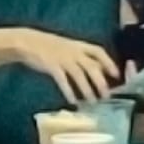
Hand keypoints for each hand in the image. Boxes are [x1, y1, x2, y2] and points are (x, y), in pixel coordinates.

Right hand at [0, 30, 118, 104]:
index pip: (98, 51)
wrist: (27, 42)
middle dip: (100, 81)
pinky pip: (63, 80)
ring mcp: (62, 58)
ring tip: (92, 102)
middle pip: (92, 66)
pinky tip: (73, 101)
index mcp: (78, 45)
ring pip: (79, 75)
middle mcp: (73, 51)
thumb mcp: (67, 47)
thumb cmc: (48, 46)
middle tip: (106, 95)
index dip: (108, 62)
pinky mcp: (51, 66)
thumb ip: (81, 56)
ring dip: (87, 90)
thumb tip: (97, 69)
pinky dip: (69, 91)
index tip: (116, 74)